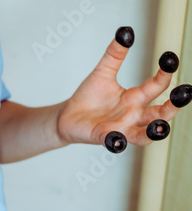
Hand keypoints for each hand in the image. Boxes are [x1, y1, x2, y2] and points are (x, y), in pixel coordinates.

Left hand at [56, 27, 190, 152]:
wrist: (67, 116)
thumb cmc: (88, 97)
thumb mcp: (103, 72)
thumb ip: (115, 55)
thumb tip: (126, 32)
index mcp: (135, 98)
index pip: (158, 86)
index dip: (165, 73)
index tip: (169, 58)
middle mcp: (133, 115)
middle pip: (160, 114)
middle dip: (174, 106)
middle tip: (184, 93)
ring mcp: (120, 128)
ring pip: (143, 135)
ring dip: (153, 132)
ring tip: (160, 127)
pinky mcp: (104, 137)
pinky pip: (114, 142)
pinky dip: (117, 142)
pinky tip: (118, 140)